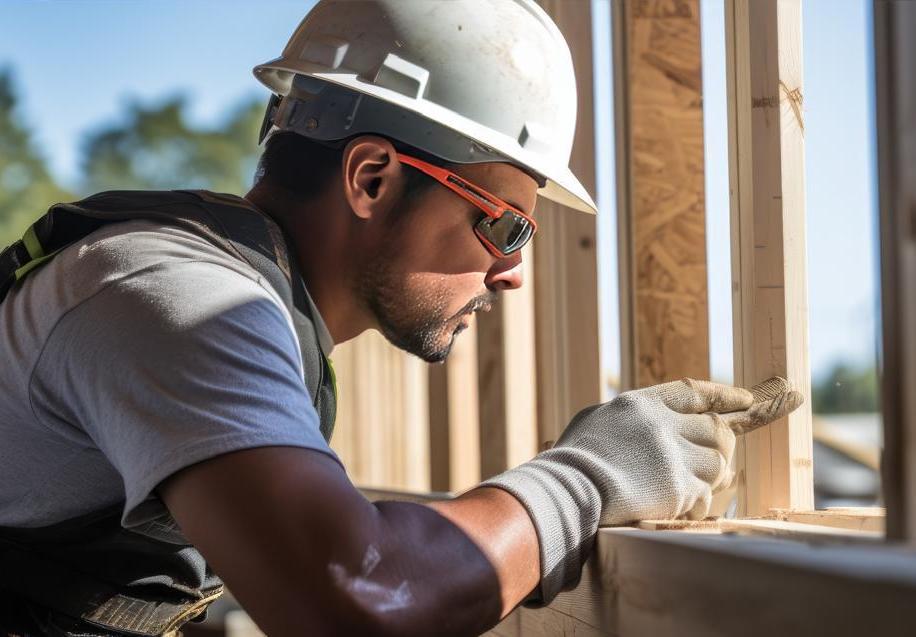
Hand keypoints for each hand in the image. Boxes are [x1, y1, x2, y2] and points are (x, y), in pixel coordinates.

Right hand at [482, 376, 802, 602]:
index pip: (694, 391)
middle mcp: (662, 424)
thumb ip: (626, 416)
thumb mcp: (595, 421)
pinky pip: (708, 495)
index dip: (724, 395)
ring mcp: (673, 455)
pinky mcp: (679, 487)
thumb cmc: (571, 460)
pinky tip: (683, 508)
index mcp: (641, 403)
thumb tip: (644, 418)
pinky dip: (700, 504)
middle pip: (715, 429)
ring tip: (691, 487)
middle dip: (719, 445)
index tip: (746, 399)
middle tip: (711, 459)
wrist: (567, 490)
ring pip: (719, 462)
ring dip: (710, 477)